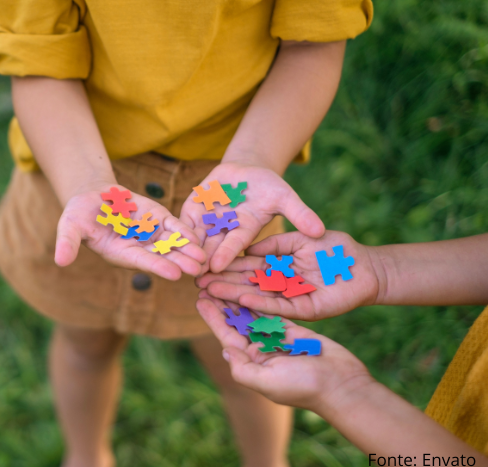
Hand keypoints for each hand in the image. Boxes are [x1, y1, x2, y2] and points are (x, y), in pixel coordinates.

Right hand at [55, 184, 206, 279]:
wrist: (91, 196)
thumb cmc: (78, 214)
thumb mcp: (69, 226)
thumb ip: (67, 244)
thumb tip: (59, 261)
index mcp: (119, 253)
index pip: (141, 261)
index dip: (158, 266)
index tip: (174, 274)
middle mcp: (138, 248)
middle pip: (162, 256)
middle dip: (180, 261)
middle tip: (198, 269)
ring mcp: (150, 234)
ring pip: (172, 244)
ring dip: (188, 250)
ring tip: (205, 257)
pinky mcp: (158, 220)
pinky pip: (174, 227)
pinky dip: (186, 232)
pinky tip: (200, 237)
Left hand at [178, 162, 324, 273]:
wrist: (246, 170)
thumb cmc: (269, 185)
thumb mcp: (285, 196)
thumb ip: (299, 213)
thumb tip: (321, 231)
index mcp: (245, 231)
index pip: (233, 246)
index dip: (225, 255)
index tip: (217, 266)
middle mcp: (224, 232)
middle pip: (211, 248)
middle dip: (200, 260)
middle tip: (190, 274)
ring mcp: (207, 222)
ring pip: (194, 238)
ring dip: (185, 249)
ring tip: (175, 260)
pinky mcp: (193, 211)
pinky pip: (182, 221)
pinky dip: (175, 229)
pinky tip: (167, 237)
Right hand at [196, 230, 383, 320]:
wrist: (367, 266)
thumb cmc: (337, 249)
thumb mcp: (301, 239)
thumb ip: (276, 244)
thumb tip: (249, 249)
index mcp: (278, 268)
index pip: (247, 267)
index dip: (227, 266)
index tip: (206, 263)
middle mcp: (280, 286)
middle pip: (246, 284)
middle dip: (222, 283)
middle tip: (197, 283)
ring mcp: (290, 299)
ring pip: (256, 297)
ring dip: (233, 295)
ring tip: (209, 292)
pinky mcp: (303, 310)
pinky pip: (278, 307)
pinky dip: (259, 303)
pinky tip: (239, 298)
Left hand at [196, 292, 372, 411]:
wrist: (341, 386)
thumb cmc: (303, 387)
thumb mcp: (267, 382)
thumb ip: (243, 368)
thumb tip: (225, 350)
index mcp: (251, 363)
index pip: (227, 336)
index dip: (213, 318)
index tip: (199, 299)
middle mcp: (261, 350)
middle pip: (237, 322)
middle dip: (223, 303)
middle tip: (208, 281)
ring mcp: (277, 339)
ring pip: (254, 314)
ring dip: (239, 297)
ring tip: (226, 278)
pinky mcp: (294, 329)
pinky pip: (274, 311)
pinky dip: (262, 299)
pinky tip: (251, 284)